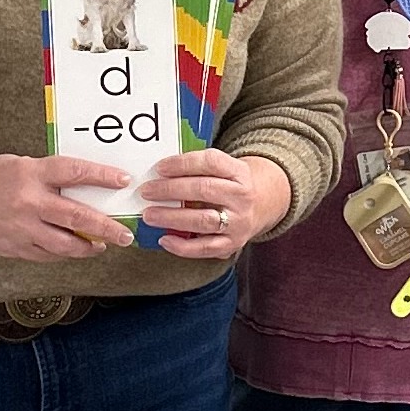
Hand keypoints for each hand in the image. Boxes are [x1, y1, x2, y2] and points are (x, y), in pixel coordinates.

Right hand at [0, 154, 135, 260]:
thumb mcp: (24, 166)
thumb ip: (53, 177)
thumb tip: (89, 190)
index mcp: (32, 174)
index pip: (76, 172)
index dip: (103, 177)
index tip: (124, 181)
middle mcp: (30, 202)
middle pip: (78, 217)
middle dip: (108, 228)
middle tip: (126, 235)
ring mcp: (22, 228)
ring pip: (66, 245)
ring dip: (90, 247)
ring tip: (104, 245)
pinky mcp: (16, 248)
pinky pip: (48, 255)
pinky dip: (66, 254)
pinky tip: (77, 250)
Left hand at [137, 150, 290, 260]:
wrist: (262, 206)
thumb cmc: (231, 186)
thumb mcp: (225, 169)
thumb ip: (199, 169)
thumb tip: (159, 174)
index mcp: (240, 173)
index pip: (211, 162)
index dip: (183, 164)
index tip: (160, 168)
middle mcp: (242, 197)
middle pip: (204, 189)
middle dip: (170, 190)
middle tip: (147, 191)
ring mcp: (239, 222)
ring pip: (203, 220)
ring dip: (172, 217)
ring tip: (149, 215)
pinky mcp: (232, 244)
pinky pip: (205, 248)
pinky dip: (182, 246)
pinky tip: (164, 239)